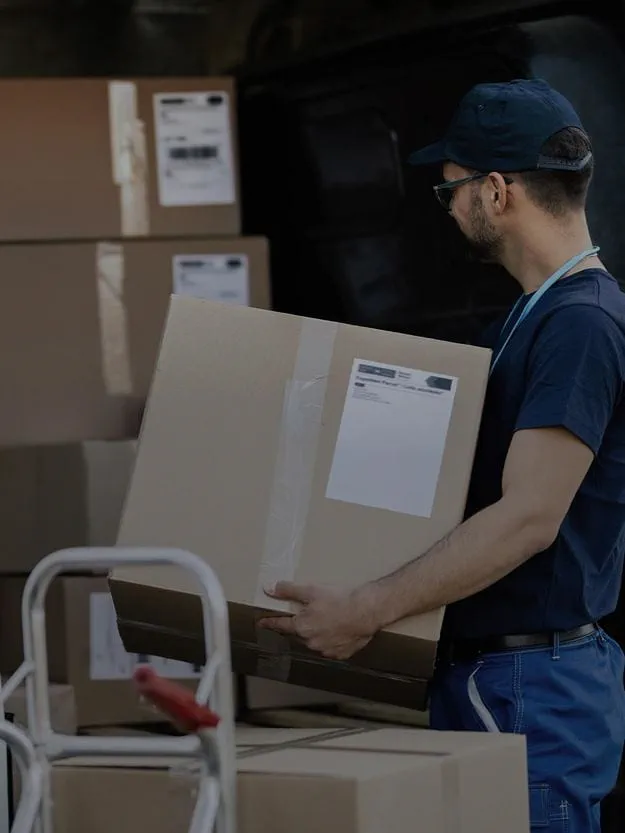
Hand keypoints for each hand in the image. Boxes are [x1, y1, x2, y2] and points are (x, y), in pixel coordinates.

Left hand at [257, 581, 379, 660]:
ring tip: (326, 621)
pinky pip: (331, 648)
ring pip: (314, 642)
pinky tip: (338, 630)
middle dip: (299, 626)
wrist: (366, 611)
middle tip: (304, 616)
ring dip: (316, 633)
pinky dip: (331, 640)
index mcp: (302, 628)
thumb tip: (269, 588)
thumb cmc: (339, 600)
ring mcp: (326, 650)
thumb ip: (288, 590)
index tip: (262, 622)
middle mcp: (311, 642)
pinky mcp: (341, 654)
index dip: (271, 622)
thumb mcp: (311, 590)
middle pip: (298, 633)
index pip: (281, 625)